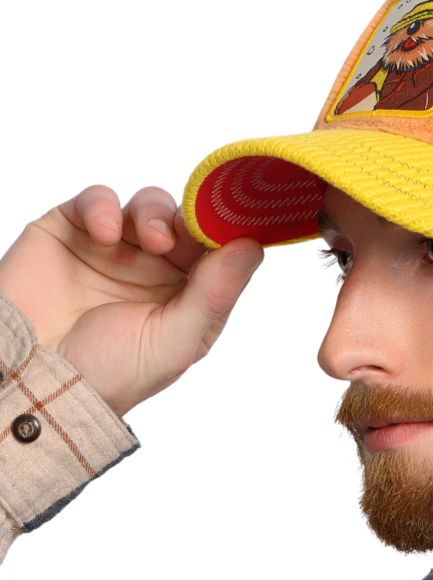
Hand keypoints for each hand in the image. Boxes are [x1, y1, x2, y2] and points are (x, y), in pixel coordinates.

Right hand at [0, 185, 263, 416]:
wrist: (32, 380)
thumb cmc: (108, 375)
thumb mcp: (174, 341)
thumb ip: (213, 293)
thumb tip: (254, 248)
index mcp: (190, 298)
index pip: (222, 253)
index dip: (229, 235)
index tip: (236, 222)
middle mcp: (157, 270)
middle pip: (189, 223)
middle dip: (193, 221)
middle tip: (186, 234)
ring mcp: (116, 249)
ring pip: (151, 205)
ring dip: (155, 214)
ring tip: (151, 241)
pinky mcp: (74, 231)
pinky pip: (98, 200)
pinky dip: (105, 207)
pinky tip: (107, 234)